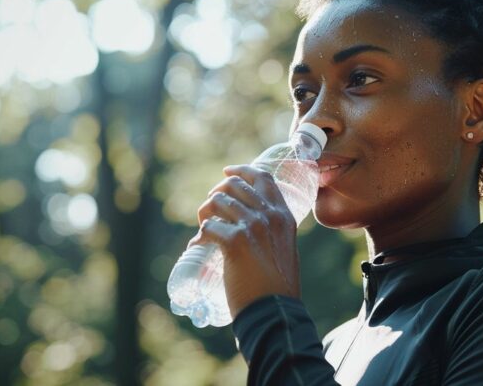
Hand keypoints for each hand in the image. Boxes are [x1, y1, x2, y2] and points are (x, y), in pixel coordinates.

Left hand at [189, 165, 299, 318]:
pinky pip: (208, 226)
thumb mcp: (284, 250)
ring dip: (205, 213)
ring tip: (203, 229)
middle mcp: (270, 215)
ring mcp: (253, 226)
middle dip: (217, 194)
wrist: (274, 311)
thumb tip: (249, 226)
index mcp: (284, 216)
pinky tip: (198, 246)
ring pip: (217, 201)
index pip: (263, 177)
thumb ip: (273, 233)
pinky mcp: (235, 242)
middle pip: (235, 185)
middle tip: (210, 211)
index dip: (242, 171)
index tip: (228, 172)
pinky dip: (199, 236)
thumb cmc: (278, 288)